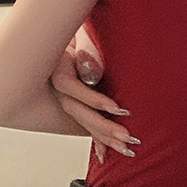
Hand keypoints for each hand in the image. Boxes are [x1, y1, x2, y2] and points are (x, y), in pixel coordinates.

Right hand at [50, 27, 139, 162]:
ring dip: (104, 137)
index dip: (96, 101)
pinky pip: (85, 123)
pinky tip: (103, 153)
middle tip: (127, 138)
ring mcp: (67, 98)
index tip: (118, 109)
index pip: (75, 91)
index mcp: (60, 72)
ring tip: (124, 149)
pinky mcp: (77, 103)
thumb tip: (90, 73)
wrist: (68, 33)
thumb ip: (87, 52)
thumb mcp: (84, 36)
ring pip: (84, 121)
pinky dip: (96, 139)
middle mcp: (60, 89)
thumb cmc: (78, 32)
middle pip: (80, 113)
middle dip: (104, 128)